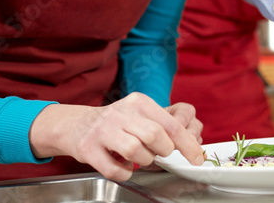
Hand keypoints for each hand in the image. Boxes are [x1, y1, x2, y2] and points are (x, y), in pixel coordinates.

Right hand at [29, 93, 203, 181]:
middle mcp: (121, 113)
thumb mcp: (140, 115)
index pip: (172, 125)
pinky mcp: (89, 149)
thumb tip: (193, 144)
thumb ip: (164, 126)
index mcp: (139, 102)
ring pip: (135, 152)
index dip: (187, 144)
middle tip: (158, 154)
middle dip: (162, 151)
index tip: (196, 158)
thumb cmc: (117, 124)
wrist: (77, 125)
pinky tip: (122, 165)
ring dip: (142, 161)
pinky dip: (124, 173)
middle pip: (155, 136)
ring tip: (138, 158)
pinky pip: (115, 169)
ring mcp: (103, 130)